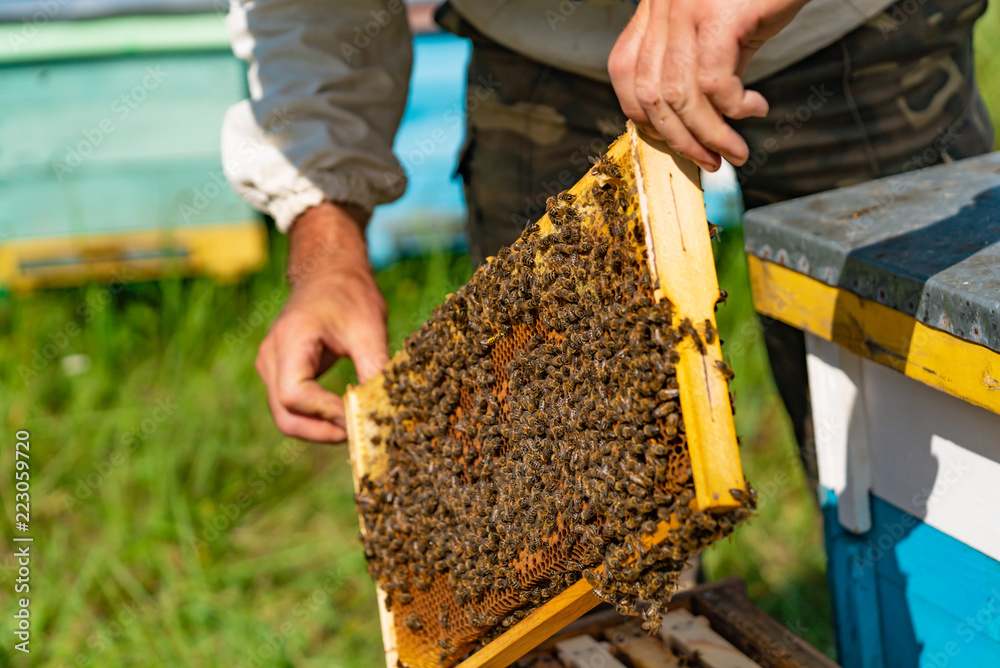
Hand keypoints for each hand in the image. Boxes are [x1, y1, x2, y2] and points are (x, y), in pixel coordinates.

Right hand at [256, 202, 388, 442]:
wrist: (328, 270)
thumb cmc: (350, 294)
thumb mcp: (370, 328)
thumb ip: (375, 368)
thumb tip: (387, 410)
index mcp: (291, 340)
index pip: (295, 394)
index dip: (327, 413)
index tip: (361, 417)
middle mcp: (271, 356)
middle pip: (285, 414)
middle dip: (322, 431)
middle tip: (360, 434)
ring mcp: (270, 365)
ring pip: (286, 415)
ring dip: (319, 428)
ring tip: (356, 426)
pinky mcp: (278, 372)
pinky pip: (291, 406)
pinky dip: (316, 417)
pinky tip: (344, 415)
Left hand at [609, 0, 807, 170]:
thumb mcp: (725, 31)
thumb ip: (704, 70)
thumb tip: (700, 124)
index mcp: (655, 9)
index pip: (625, 73)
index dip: (643, 115)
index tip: (674, 140)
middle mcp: (663, 7)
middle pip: (649, 93)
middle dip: (678, 139)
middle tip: (710, 161)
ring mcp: (687, 8)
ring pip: (680, 96)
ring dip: (710, 135)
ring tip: (736, 150)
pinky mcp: (720, 14)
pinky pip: (713, 83)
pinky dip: (734, 108)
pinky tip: (756, 108)